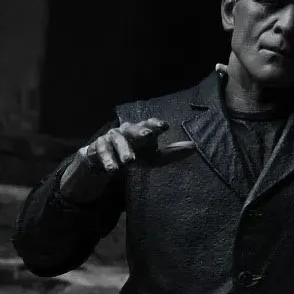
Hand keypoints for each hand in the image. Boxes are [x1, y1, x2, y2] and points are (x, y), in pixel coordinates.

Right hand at [80, 118, 195, 173]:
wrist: (106, 161)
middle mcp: (127, 130)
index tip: (164, 126)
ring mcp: (112, 137)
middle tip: (146, 136)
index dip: (156, 124)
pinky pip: (103, 151)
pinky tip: (113, 169)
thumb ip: (172, 153)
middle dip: (139, 131)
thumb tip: (194, 147)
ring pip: (117, 140)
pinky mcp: (99, 146)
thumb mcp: (153, 158)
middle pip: (133, 129)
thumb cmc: (135, 155)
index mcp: (141, 131)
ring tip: (128, 161)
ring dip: (123, 150)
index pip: (149, 125)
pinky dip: (108, 159)